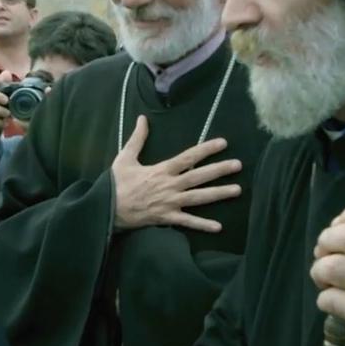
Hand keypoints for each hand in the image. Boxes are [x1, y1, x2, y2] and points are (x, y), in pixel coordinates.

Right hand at [112, 115, 242, 231]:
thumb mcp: (125, 158)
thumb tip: (143, 118)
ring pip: (199, 198)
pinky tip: (218, 227)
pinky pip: (187, 222)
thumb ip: (137, 138)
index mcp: (161, 170)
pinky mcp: (166, 218)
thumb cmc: (116, 183)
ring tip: (237, 190)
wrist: (106, 208)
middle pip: (199, 176)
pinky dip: (202, 225)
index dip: (206, 149)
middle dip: (219, 170)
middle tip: (238, 165)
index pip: (188, 157)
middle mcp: (169, 186)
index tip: (223, 143)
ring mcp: (170, 203)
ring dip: (219, 194)